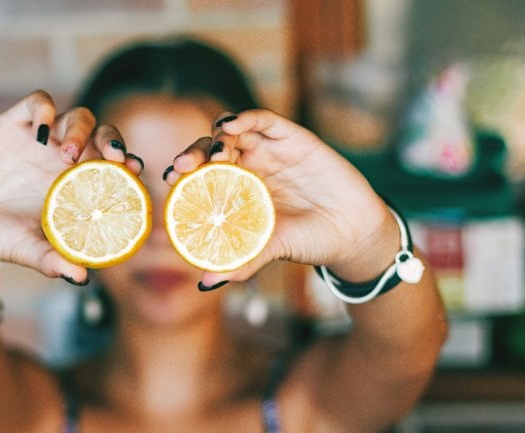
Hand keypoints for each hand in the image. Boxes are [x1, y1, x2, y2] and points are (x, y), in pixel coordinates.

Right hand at [0, 91, 141, 286]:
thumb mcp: (26, 250)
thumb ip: (52, 259)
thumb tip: (81, 277)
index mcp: (80, 186)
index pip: (115, 167)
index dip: (128, 165)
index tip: (137, 172)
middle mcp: (66, 159)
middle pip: (103, 136)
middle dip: (114, 142)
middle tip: (115, 159)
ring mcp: (42, 139)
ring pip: (77, 117)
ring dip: (80, 131)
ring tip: (68, 157)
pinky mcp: (14, 123)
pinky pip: (38, 103)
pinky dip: (44, 109)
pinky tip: (41, 130)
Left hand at [164, 109, 399, 285]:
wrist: (355, 233)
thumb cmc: (310, 241)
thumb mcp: (272, 250)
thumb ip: (241, 261)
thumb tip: (205, 283)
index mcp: (238, 190)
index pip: (203, 174)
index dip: (185, 173)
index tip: (169, 180)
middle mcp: (251, 166)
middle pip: (213, 150)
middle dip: (195, 154)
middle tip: (183, 167)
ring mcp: (271, 150)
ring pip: (235, 132)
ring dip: (218, 137)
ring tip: (213, 154)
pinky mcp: (293, 138)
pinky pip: (266, 121)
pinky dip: (247, 118)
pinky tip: (233, 125)